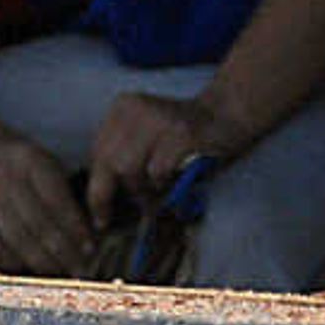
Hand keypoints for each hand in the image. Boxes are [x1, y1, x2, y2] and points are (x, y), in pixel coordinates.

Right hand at [0, 101, 89, 277]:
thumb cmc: (19, 162)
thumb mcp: (44, 161)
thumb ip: (64, 190)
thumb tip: (89, 229)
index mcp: (31, 161)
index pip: (57, 199)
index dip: (75, 227)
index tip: (90, 247)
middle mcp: (6, 180)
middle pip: (38, 223)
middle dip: (64, 251)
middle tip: (81, 268)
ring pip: (18, 239)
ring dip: (44, 262)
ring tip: (63, 273)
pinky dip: (16, 263)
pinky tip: (33, 270)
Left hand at [81, 90, 252, 224]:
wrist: (228, 112)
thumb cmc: (184, 138)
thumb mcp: (146, 140)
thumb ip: (124, 160)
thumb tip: (101, 206)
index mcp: (122, 108)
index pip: (97, 155)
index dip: (98, 189)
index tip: (102, 217)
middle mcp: (136, 108)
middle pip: (108, 163)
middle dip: (117, 194)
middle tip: (132, 210)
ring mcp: (159, 118)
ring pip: (129, 169)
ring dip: (143, 190)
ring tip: (158, 193)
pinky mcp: (182, 132)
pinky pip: (158, 170)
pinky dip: (164, 183)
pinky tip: (174, 180)